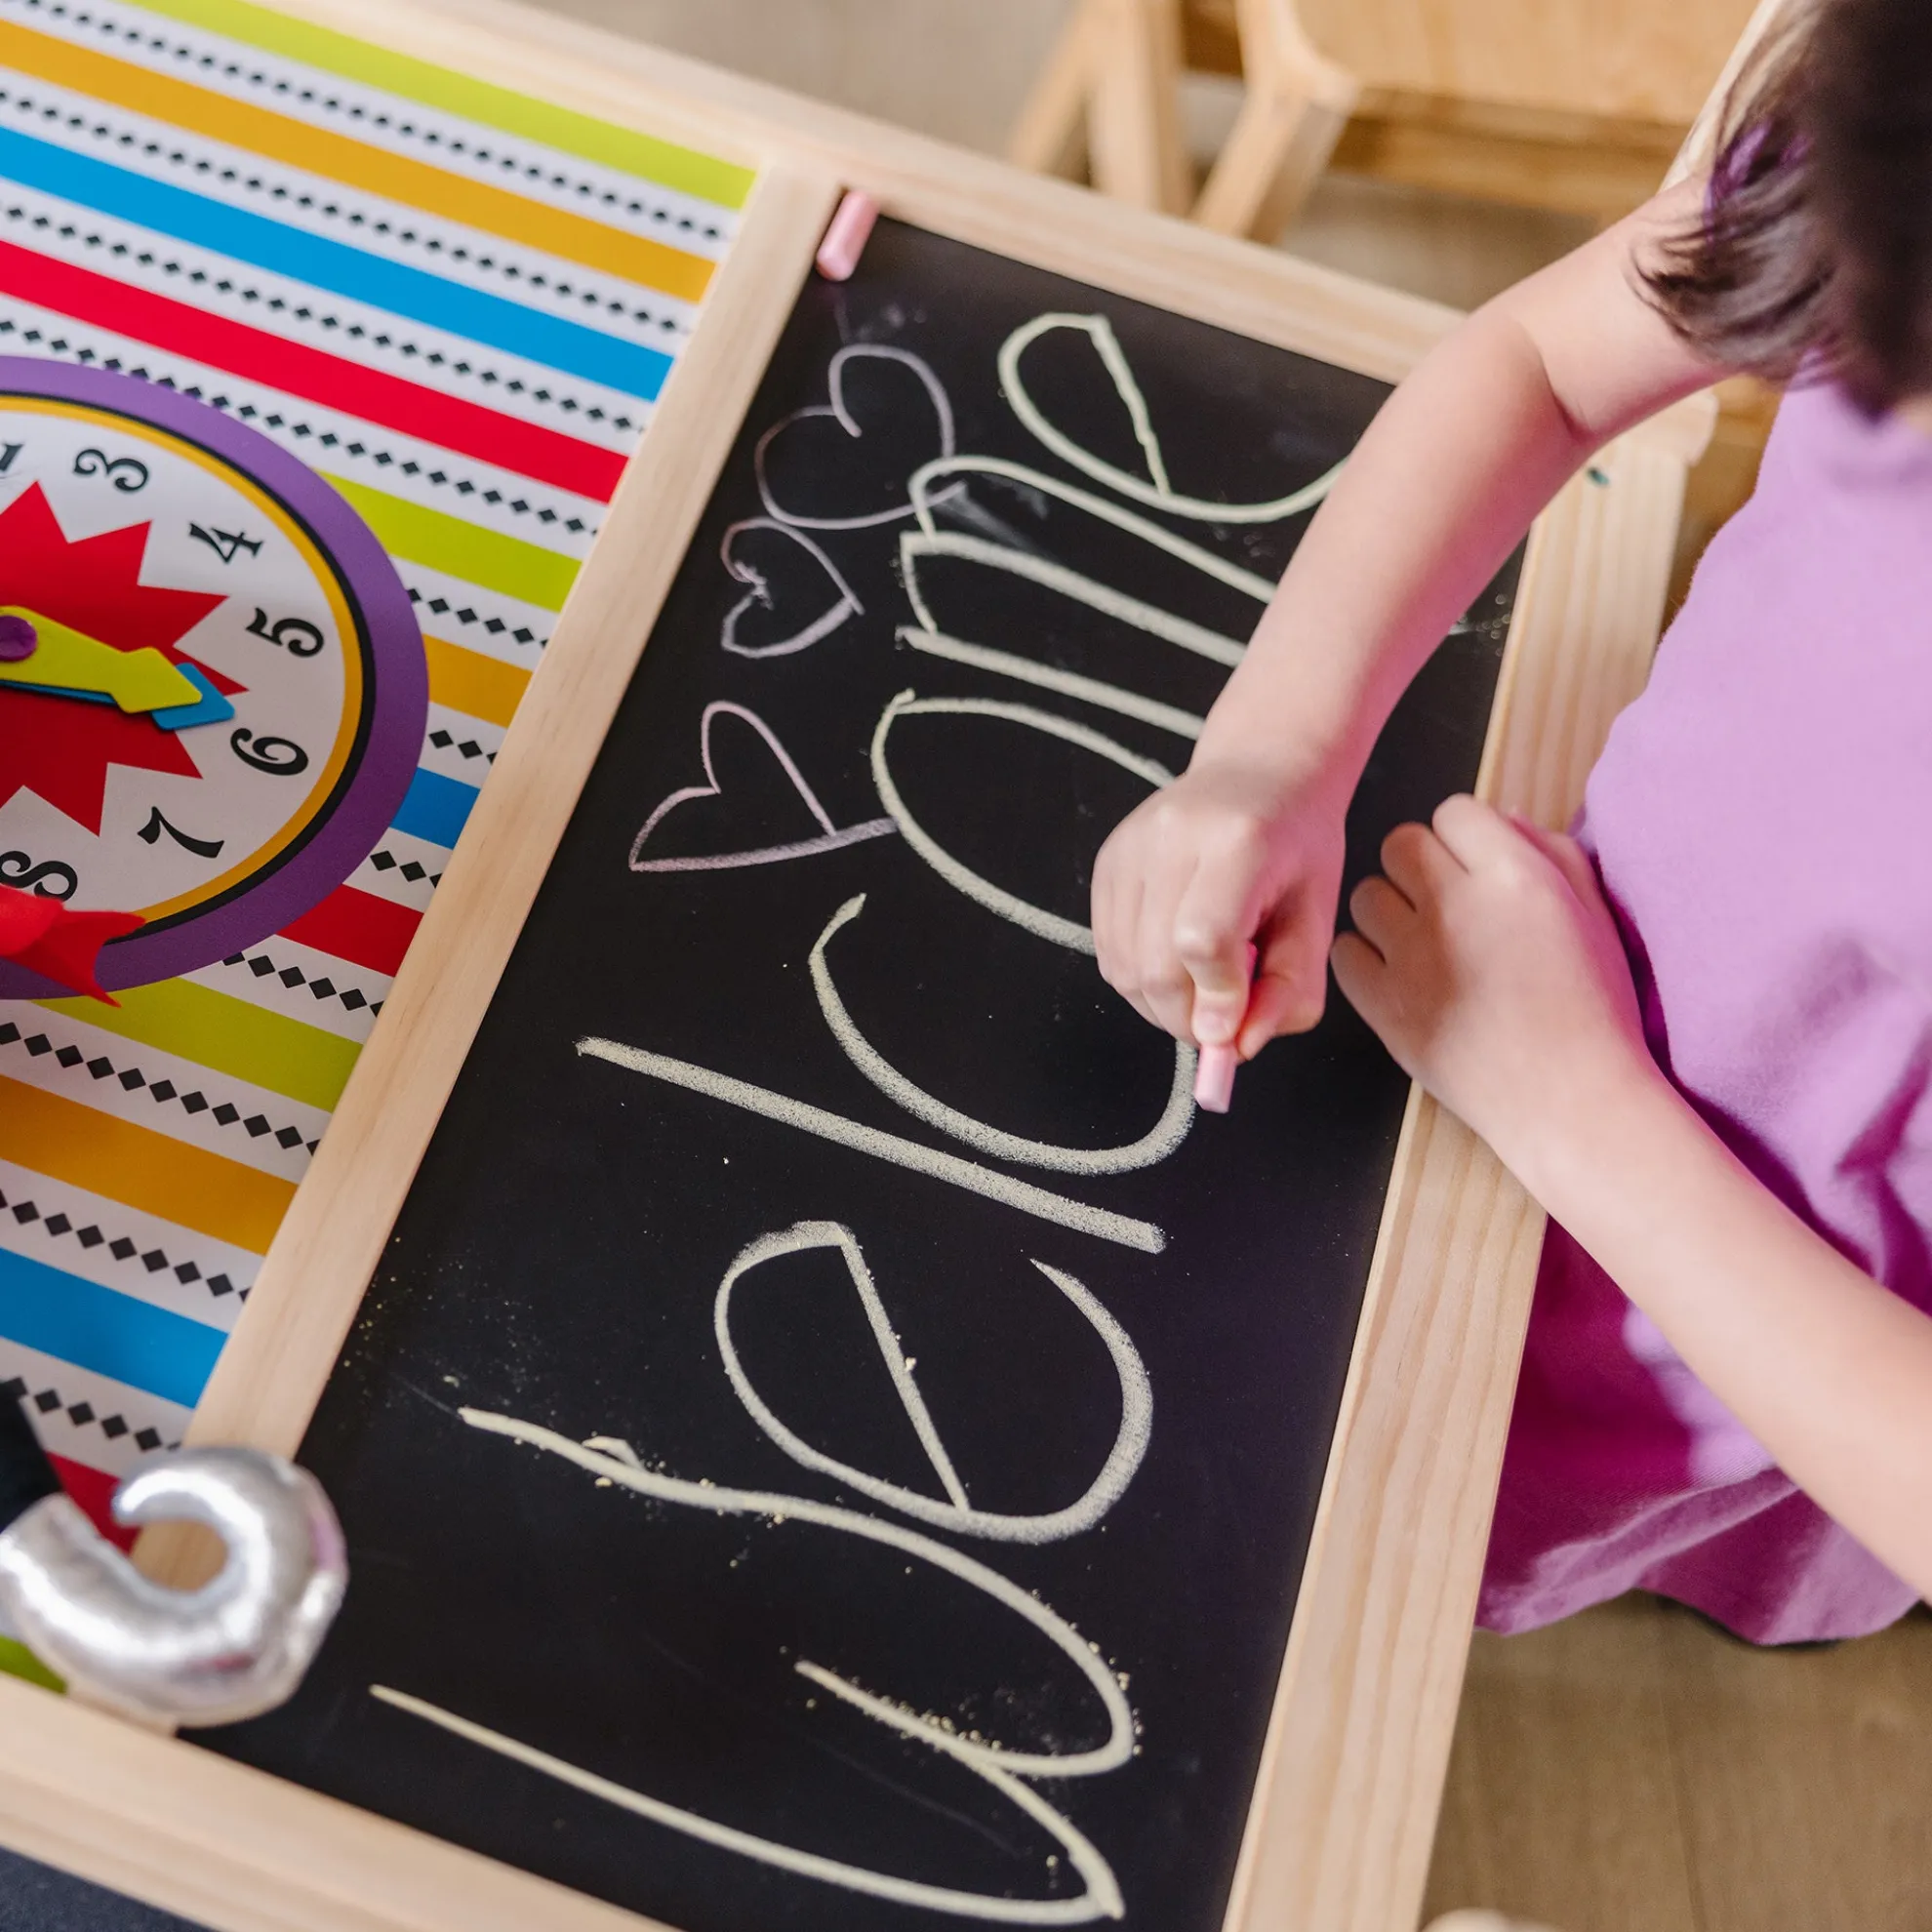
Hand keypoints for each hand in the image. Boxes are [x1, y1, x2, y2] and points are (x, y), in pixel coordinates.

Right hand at [1091, 756, 1349, 1054]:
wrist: (1260, 777)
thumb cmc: (1298, 854)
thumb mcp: (1318, 924)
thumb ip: (1288, 993)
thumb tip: (1234, 1048)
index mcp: (1240, 841)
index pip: (1203, 938)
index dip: (1216, 999)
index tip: (1234, 1031)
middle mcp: (1171, 836)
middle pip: (1155, 965)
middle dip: (1187, 1018)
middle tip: (1221, 1022)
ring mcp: (1129, 847)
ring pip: (1123, 969)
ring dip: (1161, 1005)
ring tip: (1203, 985)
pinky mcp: (1106, 861)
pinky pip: (1108, 952)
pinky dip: (1140, 979)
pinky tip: (1176, 961)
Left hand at [1329, 795, 1650, 1181]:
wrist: (1573, 1101)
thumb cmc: (1596, 1010)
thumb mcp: (1595, 916)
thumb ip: (1551, 853)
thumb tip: (1502, 817)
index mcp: (1515, 877)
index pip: (1454, 811)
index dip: (1464, 839)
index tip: (1476, 872)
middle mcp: (1457, 906)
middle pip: (1400, 843)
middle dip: (1420, 867)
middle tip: (1445, 906)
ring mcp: (1413, 957)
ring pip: (1365, 895)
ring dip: (1388, 911)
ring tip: (1423, 946)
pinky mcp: (1384, 1006)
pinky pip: (1344, 953)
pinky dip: (1364, 961)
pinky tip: (1398, 978)